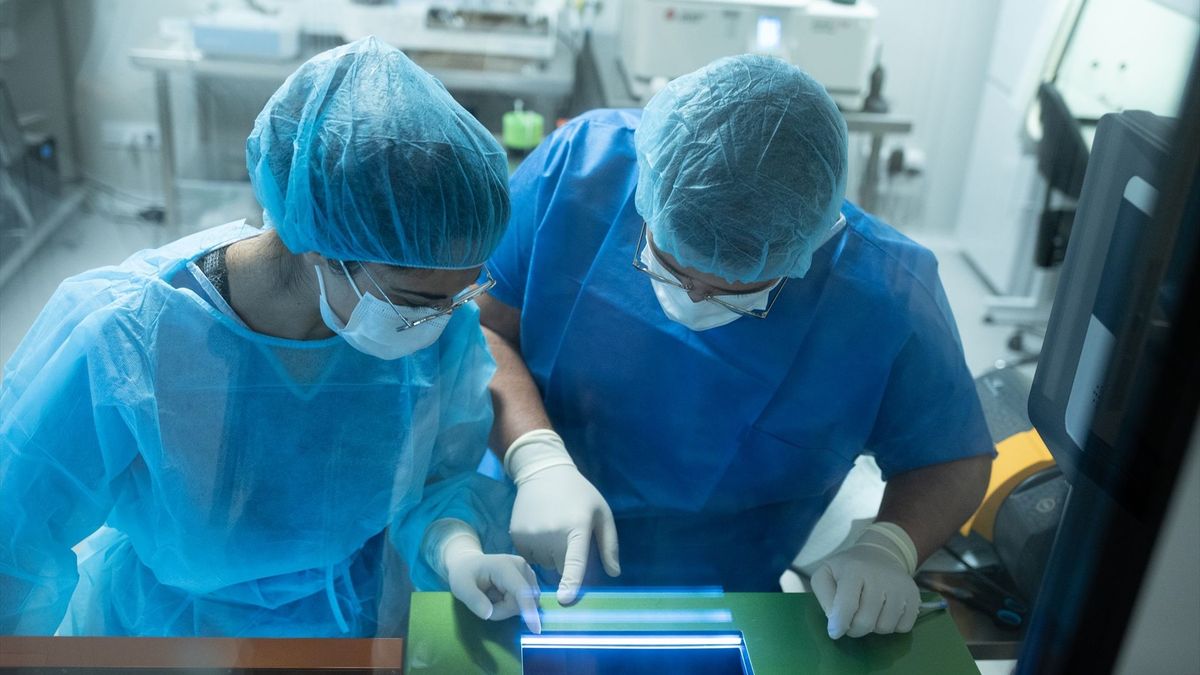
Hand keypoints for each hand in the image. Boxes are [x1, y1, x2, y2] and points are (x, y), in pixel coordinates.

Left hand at [430, 520, 541, 632]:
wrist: (469, 563)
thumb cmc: (464, 574)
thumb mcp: (460, 586)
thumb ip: (473, 600)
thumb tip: (488, 614)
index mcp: (505, 566)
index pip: (521, 590)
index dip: (528, 609)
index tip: (535, 628)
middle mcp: (521, 566)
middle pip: (523, 602)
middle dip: (504, 610)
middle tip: (484, 603)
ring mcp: (527, 572)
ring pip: (526, 603)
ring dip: (507, 608)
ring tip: (491, 597)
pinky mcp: (529, 579)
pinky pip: (526, 602)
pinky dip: (512, 605)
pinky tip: (500, 595)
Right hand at [505, 429, 619, 604]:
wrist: (542, 471)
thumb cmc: (578, 494)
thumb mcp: (601, 512)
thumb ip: (609, 544)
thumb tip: (614, 573)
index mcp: (575, 527)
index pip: (574, 560)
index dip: (571, 582)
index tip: (565, 601)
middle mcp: (551, 533)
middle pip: (560, 568)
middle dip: (566, 561)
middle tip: (568, 535)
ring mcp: (531, 535)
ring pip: (544, 564)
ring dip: (550, 555)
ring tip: (553, 527)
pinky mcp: (516, 536)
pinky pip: (529, 557)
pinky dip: (536, 551)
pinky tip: (540, 529)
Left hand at [810, 522, 920, 638]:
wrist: (879, 554)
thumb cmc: (849, 568)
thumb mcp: (826, 573)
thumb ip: (824, 595)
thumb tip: (835, 620)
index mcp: (854, 570)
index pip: (847, 606)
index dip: (839, 625)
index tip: (834, 631)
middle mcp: (880, 577)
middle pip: (865, 622)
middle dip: (854, 629)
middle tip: (850, 621)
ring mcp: (900, 586)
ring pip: (885, 627)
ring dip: (874, 628)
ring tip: (868, 613)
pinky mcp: (914, 596)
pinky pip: (904, 627)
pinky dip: (893, 626)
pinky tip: (884, 613)